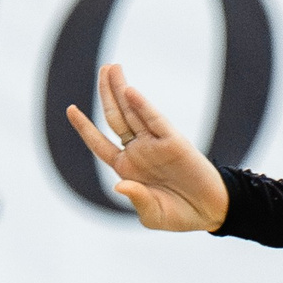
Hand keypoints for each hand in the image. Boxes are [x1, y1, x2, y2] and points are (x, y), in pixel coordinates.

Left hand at [64, 62, 230, 231]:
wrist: (211, 212)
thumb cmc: (179, 215)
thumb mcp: (153, 215)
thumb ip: (136, 199)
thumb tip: (119, 185)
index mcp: (127, 168)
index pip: (100, 143)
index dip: (85, 127)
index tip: (71, 109)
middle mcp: (139, 151)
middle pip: (116, 117)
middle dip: (106, 93)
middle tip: (103, 69)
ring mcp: (155, 144)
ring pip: (133, 112)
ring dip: (121, 89)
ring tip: (112, 67)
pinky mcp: (174, 141)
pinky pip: (154, 121)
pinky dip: (142, 106)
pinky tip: (129, 91)